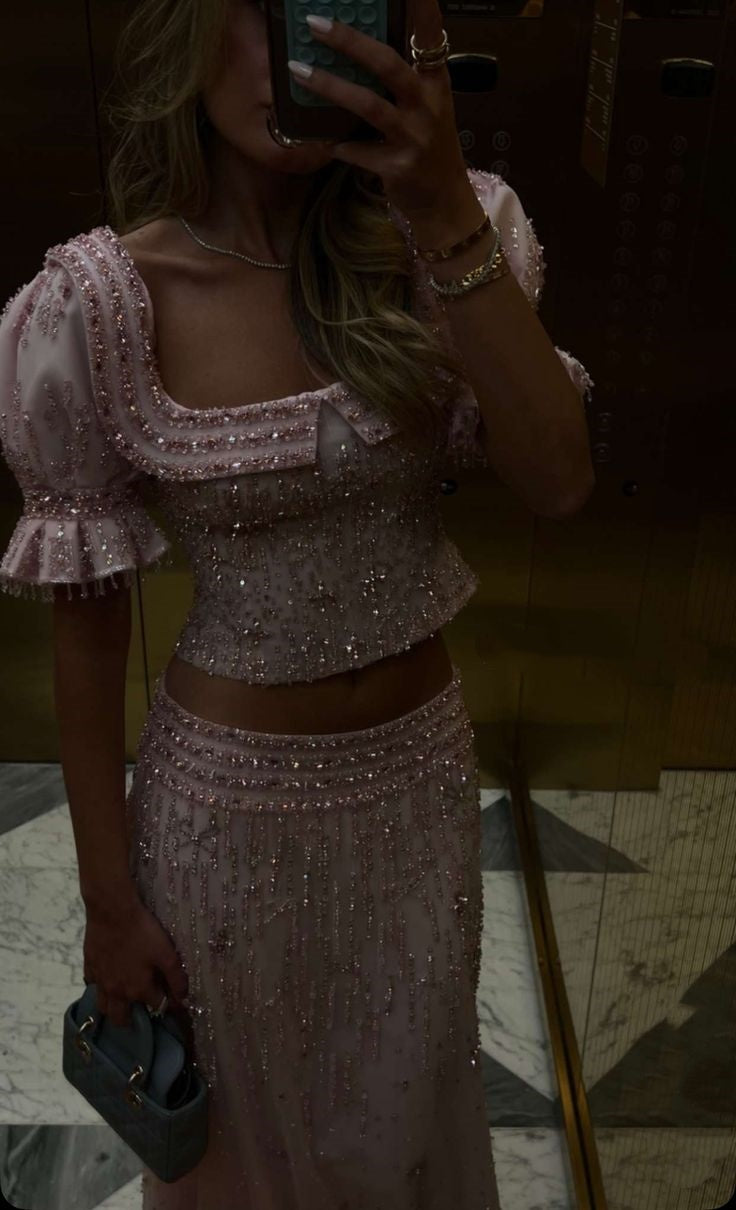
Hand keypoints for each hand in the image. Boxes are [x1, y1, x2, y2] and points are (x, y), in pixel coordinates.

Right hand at [83, 898, 188, 1028]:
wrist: (111, 912)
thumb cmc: (142, 932)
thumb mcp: (167, 953)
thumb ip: (176, 978)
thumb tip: (183, 998)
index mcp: (138, 990)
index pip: (157, 1007)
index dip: (168, 1005)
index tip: (173, 1004)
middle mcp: (117, 992)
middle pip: (122, 1019)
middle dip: (133, 1021)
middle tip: (140, 1013)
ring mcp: (100, 981)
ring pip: (103, 1008)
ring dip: (113, 1009)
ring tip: (121, 1003)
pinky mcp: (89, 967)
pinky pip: (92, 987)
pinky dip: (100, 989)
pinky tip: (106, 980)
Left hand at [289, 0, 470, 222]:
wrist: (444, 201)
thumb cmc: (429, 147)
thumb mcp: (428, 106)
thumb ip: (405, 76)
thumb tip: (360, 43)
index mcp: (436, 82)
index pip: (430, 35)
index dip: (421, 7)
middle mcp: (428, 106)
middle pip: (388, 64)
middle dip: (350, 41)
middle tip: (314, 24)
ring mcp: (414, 138)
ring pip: (368, 105)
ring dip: (330, 87)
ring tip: (298, 71)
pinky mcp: (398, 168)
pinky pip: (358, 151)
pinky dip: (338, 145)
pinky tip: (321, 140)